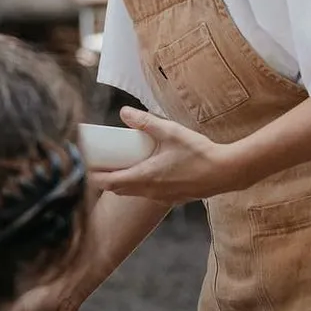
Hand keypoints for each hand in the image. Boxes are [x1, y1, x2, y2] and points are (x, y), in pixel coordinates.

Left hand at [88, 107, 237, 203]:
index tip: (84, 167)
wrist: (226, 172)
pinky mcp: (172, 197)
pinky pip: (147, 193)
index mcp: (145, 177)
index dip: (93, 176)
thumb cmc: (199, 153)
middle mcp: (150, 191)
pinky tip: (145, 170)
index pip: (109, 182)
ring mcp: (161, 197)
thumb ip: (146, 122)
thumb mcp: (170, 132)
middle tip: (98, 164)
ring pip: (132, 192)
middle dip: (104, 179)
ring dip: (121, 182)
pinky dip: (138, 184)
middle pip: (118, 189)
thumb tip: (123, 112)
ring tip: (118, 165)